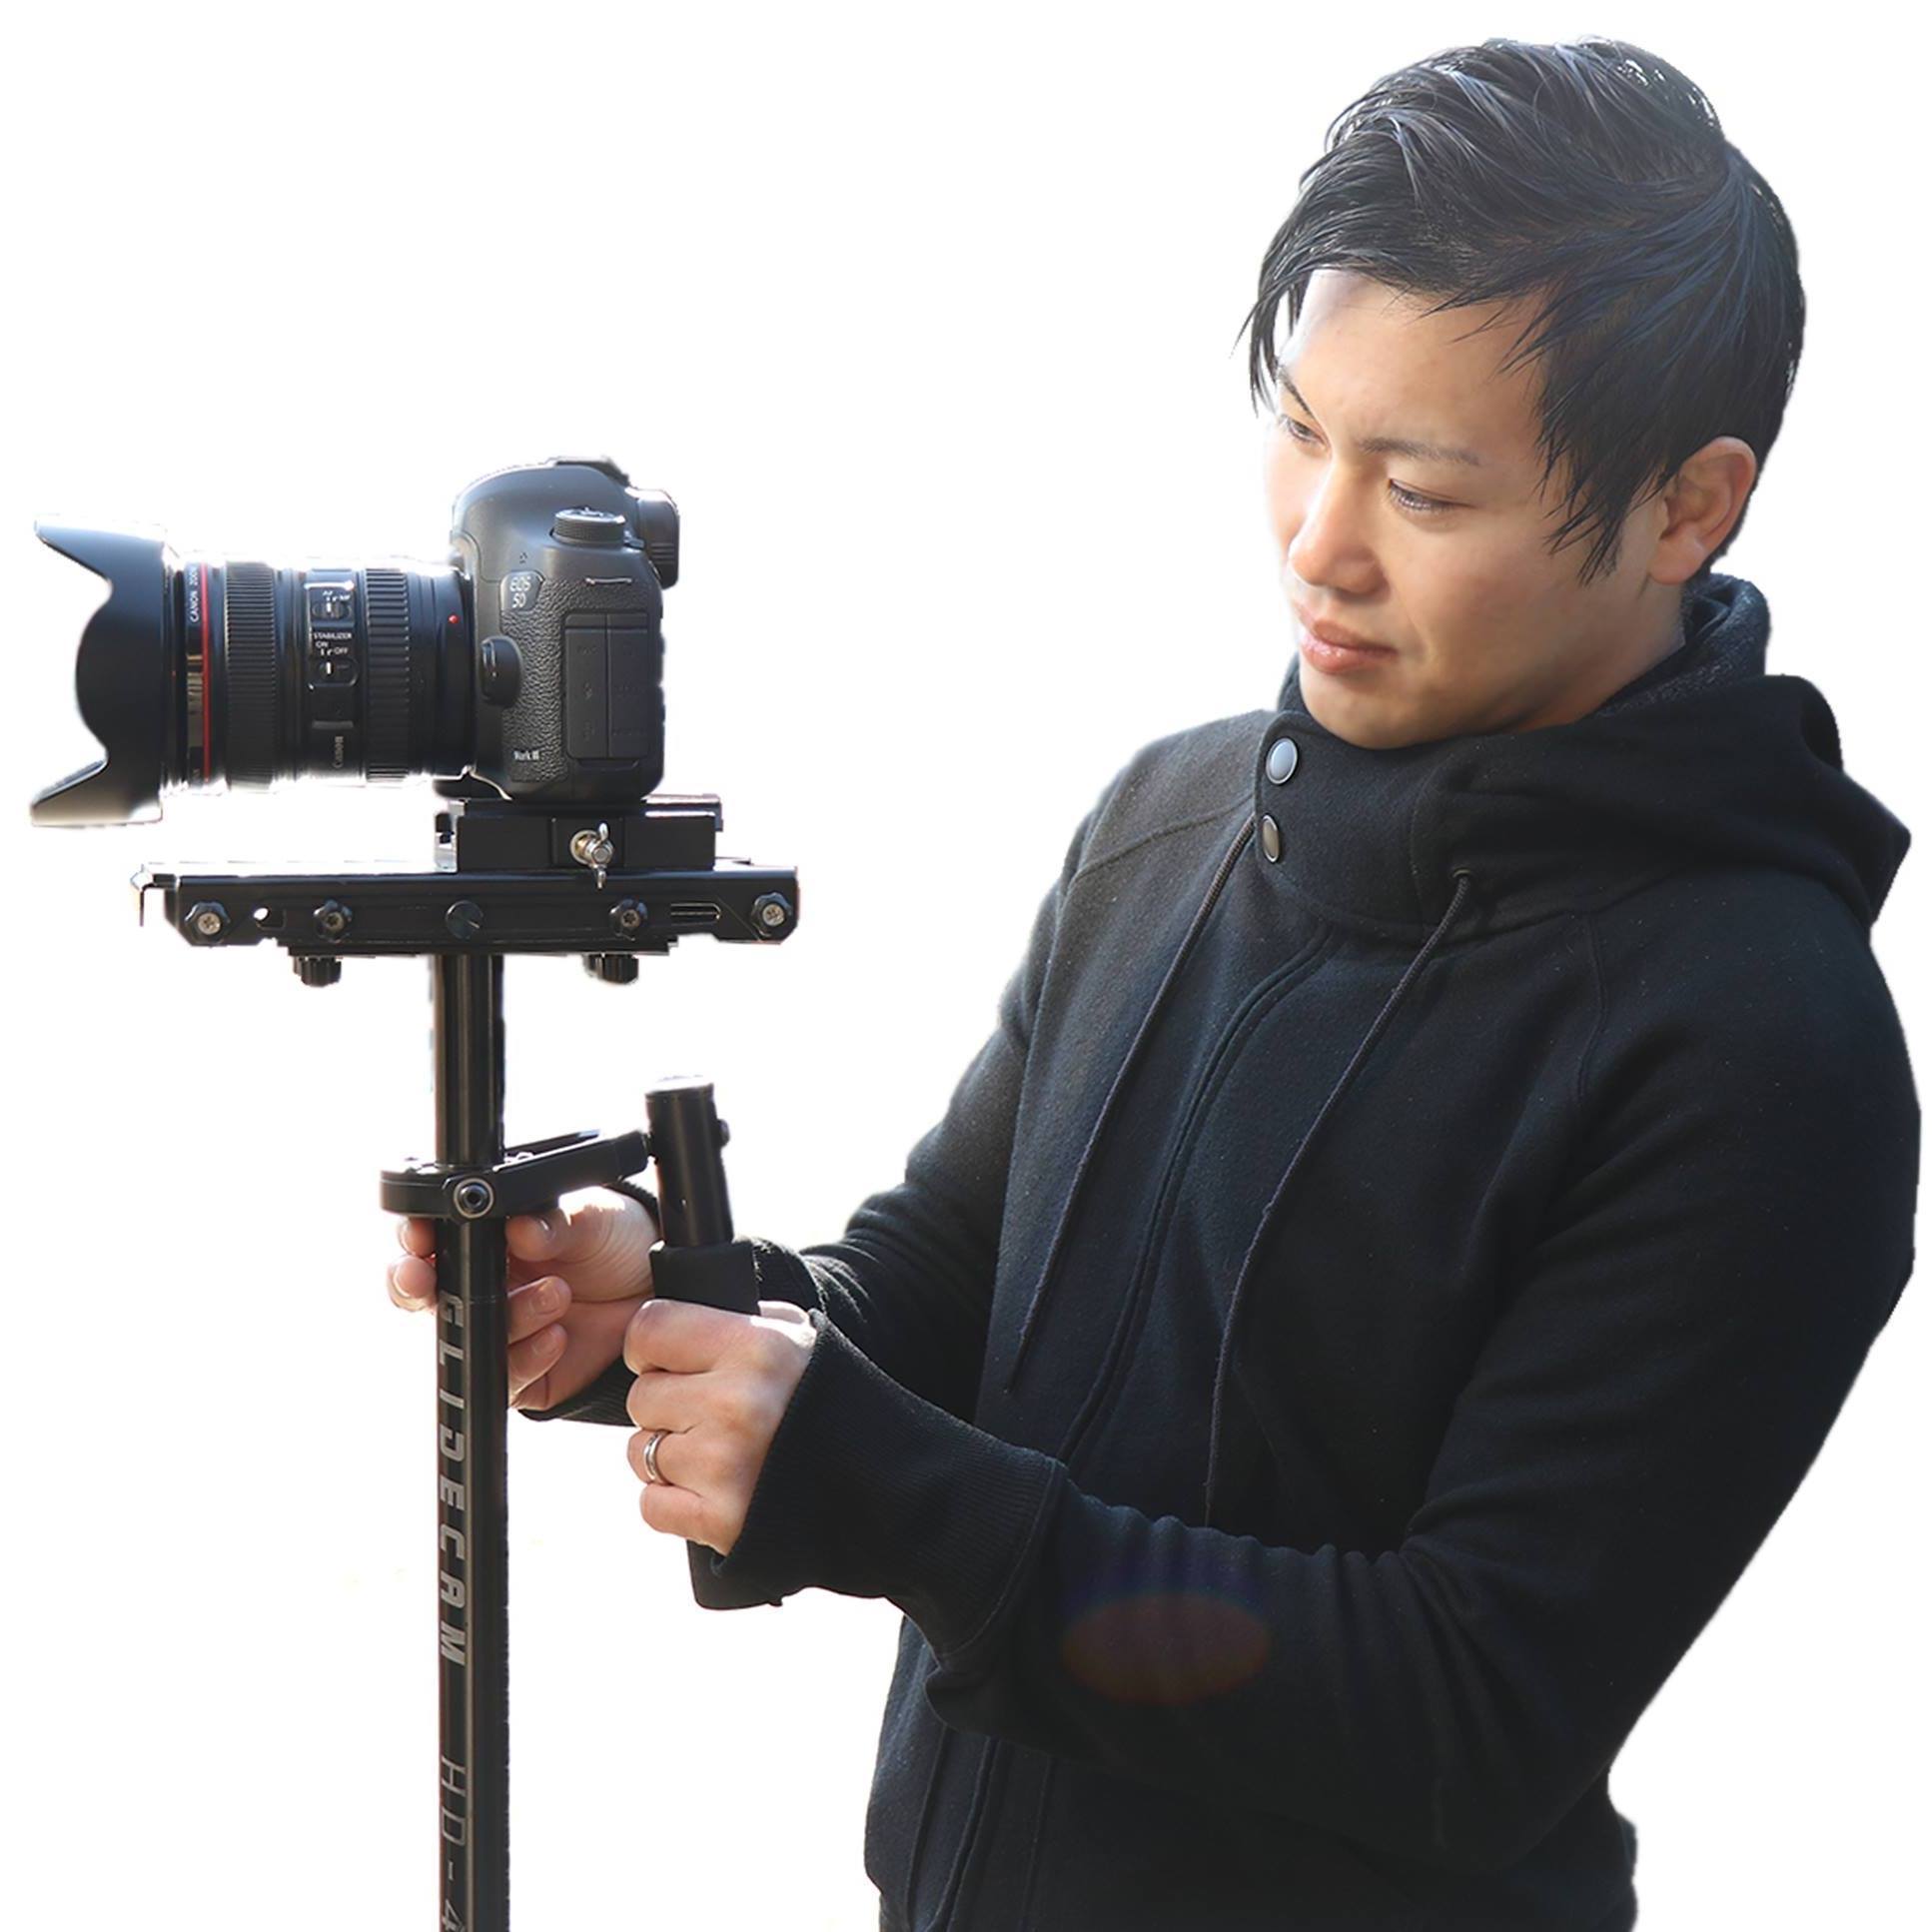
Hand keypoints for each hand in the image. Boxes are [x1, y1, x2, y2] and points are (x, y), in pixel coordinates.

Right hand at [387, 1187, 658, 1409]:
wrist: (659, 1287)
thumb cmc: (616, 1240)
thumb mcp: (592, 1218)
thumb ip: (555, 1223)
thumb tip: (521, 1229)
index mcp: (486, 1240)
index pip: (430, 1238)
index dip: (414, 1238)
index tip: (419, 1236)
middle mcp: (482, 1286)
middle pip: (423, 1295)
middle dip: (414, 1286)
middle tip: (424, 1278)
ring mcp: (500, 1331)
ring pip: (464, 1337)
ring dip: (505, 1317)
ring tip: (556, 1293)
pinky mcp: (525, 1375)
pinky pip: (505, 1377)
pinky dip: (527, 1358)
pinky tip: (557, 1337)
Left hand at [623, 1298, 817, 1555]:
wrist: (888, 1485)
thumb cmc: (833, 1402)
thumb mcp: (798, 1338)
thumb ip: (739, 1320)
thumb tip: (678, 1316)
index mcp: (756, 1346)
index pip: (649, 1329)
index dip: (650, 1346)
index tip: (665, 1360)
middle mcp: (737, 1402)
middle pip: (642, 1396)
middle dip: (666, 1405)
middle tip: (707, 1413)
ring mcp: (726, 1465)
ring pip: (640, 1452)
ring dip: (669, 1456)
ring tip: (718, 1454)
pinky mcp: (721, 1520)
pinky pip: (651, 1506)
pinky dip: (673, 1503)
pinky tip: (713, 1491)